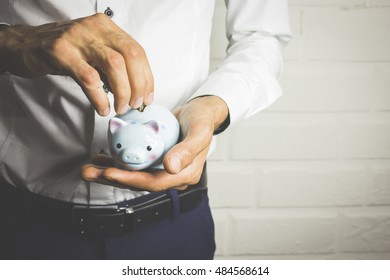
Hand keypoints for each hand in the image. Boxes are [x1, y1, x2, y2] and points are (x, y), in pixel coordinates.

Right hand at [0, 14, 153, 114]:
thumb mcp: (95, 51)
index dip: (146, 78)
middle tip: (135, 104)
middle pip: (131, 56)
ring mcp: (78, 38)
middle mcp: (95, 28)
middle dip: (139, 85)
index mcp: (107, 27)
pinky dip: (100, 97)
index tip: (147, 97)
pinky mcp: (61, 52)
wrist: (27, 45)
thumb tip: (138, 91)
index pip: (137, 51)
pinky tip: (102, 107)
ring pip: (114, 65)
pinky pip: (90, 78)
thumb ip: (115, 65)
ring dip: (122, 92)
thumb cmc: (66, 51)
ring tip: (120, 107)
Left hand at [81, 96, 228, 190]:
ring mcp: (162, 169)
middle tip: (89, 173)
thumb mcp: (199, 132)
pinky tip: (100, 157)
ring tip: (88, 168)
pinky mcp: (154, 160)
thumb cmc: (202, 120)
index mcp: (184, 175)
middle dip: (112, 179)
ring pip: (133, 174)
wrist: (201, 113)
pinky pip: (134, 163)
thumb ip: (187, 150)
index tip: (109, 173)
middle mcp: (171, 176)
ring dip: (109, 172)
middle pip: (139, 182)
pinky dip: (116, 161)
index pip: (154, 183)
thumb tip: (170, 167)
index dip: (130, 180)